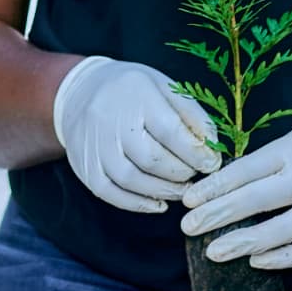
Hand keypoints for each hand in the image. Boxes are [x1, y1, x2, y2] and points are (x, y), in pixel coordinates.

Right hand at [51, 55, 220, 212]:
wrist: (78, 91)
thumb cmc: (130, 90)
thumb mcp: (163, 86)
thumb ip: (190, 112)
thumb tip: (213, 145)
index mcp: (136, 95)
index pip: (170, 131)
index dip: (196, 153)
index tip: (212, 163)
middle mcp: (110, 121)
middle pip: (151, 159)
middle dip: (181, 173)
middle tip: (196, 176)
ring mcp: (94, 146)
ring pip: (131, 179)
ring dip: (163, 191)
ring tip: (181, 190)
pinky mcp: (84, 166)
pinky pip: (110, 193)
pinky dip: (137, 204)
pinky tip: (158, 203)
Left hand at [180, 109, 291, 269]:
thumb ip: (268, 158)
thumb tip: (224, 182)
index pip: (244, 170)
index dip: (213, 187)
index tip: (188, 200)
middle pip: (255, 200)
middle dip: (217, 215)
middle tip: (188, 228)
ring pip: (278, 231)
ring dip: (242, 243)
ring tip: (214, 251)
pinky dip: (280, 258)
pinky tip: (256, 260)